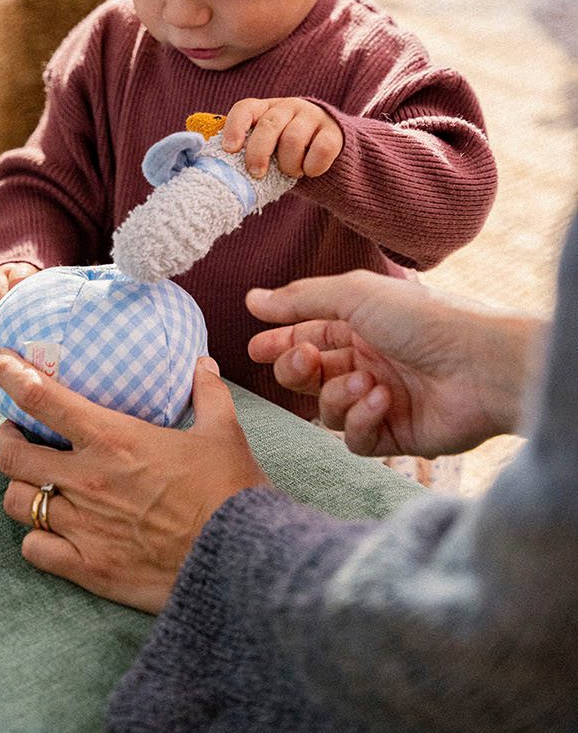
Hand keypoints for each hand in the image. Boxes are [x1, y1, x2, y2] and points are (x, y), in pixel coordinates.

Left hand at [0, 355, 269, 612]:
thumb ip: (208, 393)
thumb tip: (204, 363)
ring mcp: (82, 526)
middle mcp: (86, 479)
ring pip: (17, 502)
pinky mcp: (87, 567)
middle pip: (11, 454)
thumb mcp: (223, 432)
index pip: (42, 398)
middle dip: (4, 439)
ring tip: (32, 483)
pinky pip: (33, 550)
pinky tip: (49, 533)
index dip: (12, 376)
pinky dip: (35, 539)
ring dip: (20, 489)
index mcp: (113, 438)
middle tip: (13, 434)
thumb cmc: (231, 491)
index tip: (1, 364)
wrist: (240, 558)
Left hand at [221, 97, 342, 178]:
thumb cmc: (285, 152)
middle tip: (257, 173)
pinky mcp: (333, 131)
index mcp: (265, 108)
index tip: (230, 149)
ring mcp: (312, 116)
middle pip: (269, 125)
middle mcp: (288, 106)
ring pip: (293, 139)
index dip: (235, 128)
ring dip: (289, 164)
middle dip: (259, 152)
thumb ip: (248, 152)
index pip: (245, 109)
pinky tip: (310, 171)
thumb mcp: (266, 147)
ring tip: (291, 172)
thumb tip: (225, 173)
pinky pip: (322, 148)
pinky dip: (313, 166)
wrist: (325, 149)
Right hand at [246, 271, 543, 457]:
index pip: (307, 336)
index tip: (256, 346)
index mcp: (361, 326)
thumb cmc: (423, 320)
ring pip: (327, 409)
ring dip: (337, 395)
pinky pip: (355, 438)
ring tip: (366, 380)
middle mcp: (368, 362)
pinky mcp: (395, 436)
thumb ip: (300, 299)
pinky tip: (382, 401)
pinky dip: (361, 420)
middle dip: (297, 369)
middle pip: (309, 376)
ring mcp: (380, 401)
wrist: (479, 366)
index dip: (280, 343)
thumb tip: (253, 299)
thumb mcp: (354, 295)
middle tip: (305, 361)